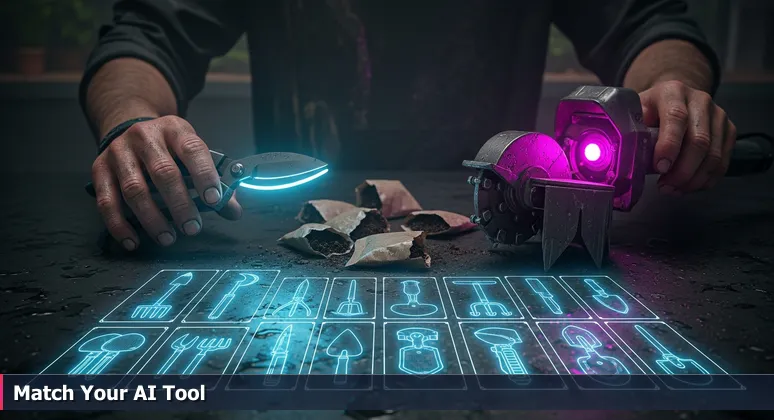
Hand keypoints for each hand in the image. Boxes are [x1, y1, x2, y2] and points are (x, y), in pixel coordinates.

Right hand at [91, 116, 241, 249]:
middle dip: (180, 204)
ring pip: (134, 189)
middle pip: (163, 173)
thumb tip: (233, 210)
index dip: (204, 175)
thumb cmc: (168, 148)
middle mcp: (145, 137)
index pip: (193, 150)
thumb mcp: (192, 154)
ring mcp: (119, 152)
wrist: (128, 128)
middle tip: (192, 228)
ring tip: (168, 238)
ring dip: (153, 219)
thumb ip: (214, 181)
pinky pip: (107, 201)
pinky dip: (120, 225)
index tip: (214, 200)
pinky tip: (133, 241)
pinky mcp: (99, 169)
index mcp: (175, 130)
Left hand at [640, 80, 735, 194]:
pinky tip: (689, 186)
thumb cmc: (651, 109)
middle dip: (682, 170)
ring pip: (714, 154)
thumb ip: (631, 128)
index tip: (660, 168)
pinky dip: (706, 179)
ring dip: (694, 179)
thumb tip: (624, 154)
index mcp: (673, 92)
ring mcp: (718, 115)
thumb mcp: (636, 111)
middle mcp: (700, 100)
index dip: (669, 146)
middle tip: (665, 186)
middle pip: (699, 141)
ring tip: (674, 189)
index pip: (676, 117)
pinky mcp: (728, 130)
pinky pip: (723, 161)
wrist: (674, 98)